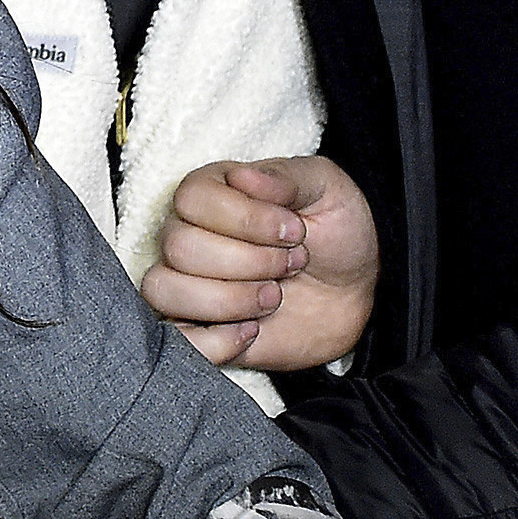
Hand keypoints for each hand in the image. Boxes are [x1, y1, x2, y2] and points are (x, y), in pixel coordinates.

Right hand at [141, 155, 379, 371]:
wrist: (353, 292)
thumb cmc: (336, 233)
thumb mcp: (327, 189)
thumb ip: (286, 178)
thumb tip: (243, 177)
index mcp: (211, 193)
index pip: (192, 199)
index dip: (246, 219)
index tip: (295, 229)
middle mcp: (187, 234)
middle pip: (178, 247)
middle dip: (249, 261)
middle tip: (292, 264)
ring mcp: (187, 283)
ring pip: (164, 290)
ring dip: (229, 300)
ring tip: (273, 297)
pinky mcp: (196, 328)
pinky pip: (174, 339)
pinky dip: (214, 341)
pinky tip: (252, 331)